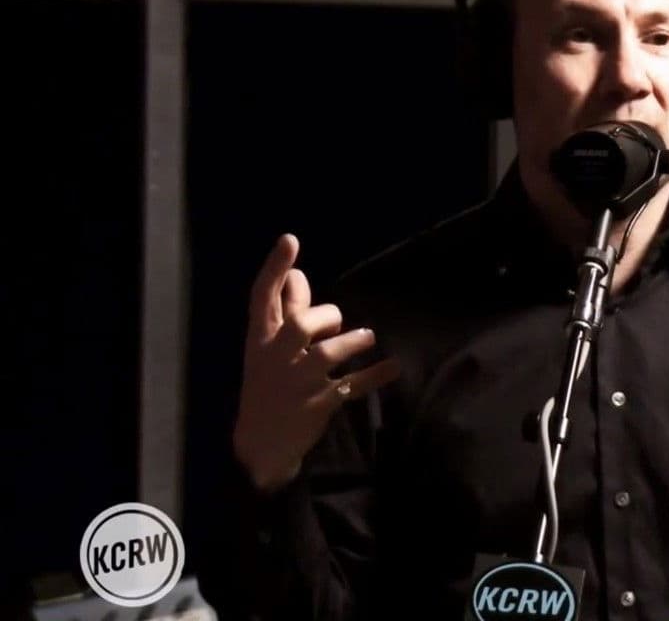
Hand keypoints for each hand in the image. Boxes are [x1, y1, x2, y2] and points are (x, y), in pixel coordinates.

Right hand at [232, 234, 399, 493]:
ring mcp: (296, 384)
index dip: (275, 268)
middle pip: (300, 326)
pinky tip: (394, 367)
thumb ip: (286, 311)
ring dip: (352, 342)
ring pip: (326, 355)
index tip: (290, 239)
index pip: (262, 297)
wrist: (260, 443)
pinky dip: (374, 376)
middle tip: (336, 322)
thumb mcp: (269, 347)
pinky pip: (351, 387)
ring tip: (366, 338)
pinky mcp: (317, 405)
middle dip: (324, 316)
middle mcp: (275, 359)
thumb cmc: (268, 383)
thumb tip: (297, 273)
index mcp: (260, 340)